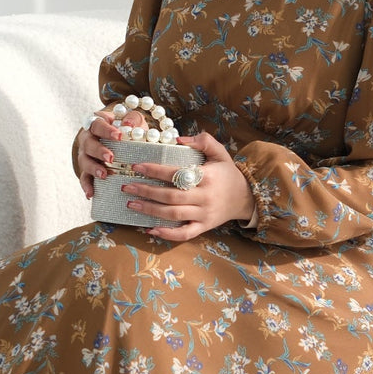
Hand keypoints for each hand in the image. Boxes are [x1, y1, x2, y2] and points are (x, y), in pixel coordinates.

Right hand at [75, 110, 147, 200]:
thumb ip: (133, 119)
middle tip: (111, 158)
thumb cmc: (128, 129)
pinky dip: (87, 186)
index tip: (119, 136)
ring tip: (104, 175)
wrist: (122, 142)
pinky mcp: (87, 170)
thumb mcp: (134, 120)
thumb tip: (128, 124)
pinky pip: (84, 178)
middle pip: (88, 144)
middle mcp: (87, 139)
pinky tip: (91, 194)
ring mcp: (86, 155)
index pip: (97, 124)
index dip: (106, 130)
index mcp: (96, 124)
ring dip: (93, 169)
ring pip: (84, 161)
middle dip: (99, 151)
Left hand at [121, 132, 255, 241]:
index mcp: (207, 177)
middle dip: (146, 191)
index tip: (137, 167)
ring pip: (173, 215)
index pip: (176, 173)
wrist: (245, 198)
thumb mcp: (220, 152)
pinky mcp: (204, 227)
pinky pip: (184, 234)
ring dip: (150, 210)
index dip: (155, 171)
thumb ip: (203, 140)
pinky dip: (167, 234)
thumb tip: (178, 138)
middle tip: (127, 187)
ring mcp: (204, 215)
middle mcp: (205, 197)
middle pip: (170, 196)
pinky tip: (150, 230)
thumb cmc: (228, 173)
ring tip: (131, 204)